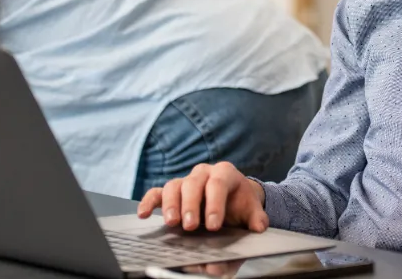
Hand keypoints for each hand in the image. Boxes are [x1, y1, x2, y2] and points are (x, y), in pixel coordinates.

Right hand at [137, 162, 268, 232]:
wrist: (233, 200)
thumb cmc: (240, 204)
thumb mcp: (251, 211)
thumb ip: (256, 220)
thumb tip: (259, 228)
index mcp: (225, 173)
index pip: (218, 183)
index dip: (215, 204)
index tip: (213, 226)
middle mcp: (204, 173)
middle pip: (193, 183)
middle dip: (191, 205)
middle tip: (189, 226)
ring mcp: (186, 181)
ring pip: (174, 186)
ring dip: (170, 204)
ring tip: (171, 222)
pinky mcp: (173, 192)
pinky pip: (157, 192)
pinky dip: (149, 201)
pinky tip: (143, 213)